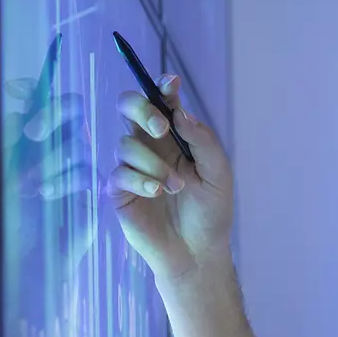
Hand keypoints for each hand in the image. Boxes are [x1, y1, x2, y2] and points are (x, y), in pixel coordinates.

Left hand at [5, 80, 93, 263]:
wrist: (23, 258)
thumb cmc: (8, 219)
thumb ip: (5, 143)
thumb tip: (12, 110)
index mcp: (42, 141)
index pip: (51, 106)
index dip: (42, 101)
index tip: (21, 111)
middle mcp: (63, 149)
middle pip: (73, 112)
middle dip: (52, 116)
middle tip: (32, 135)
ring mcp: (80, 169)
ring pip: (76, 144)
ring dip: (49, 160)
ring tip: (27, 186)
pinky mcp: (92, 192)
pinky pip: (85, 172)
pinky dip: (64, 179)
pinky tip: (45, 194)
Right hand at [111, 74, 233, 282]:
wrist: (198, 252)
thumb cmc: (211, 212)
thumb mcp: (219, 173)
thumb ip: (202, 140)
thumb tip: (180, 113)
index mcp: (174, 136)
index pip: (162, 101)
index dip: (162, 87)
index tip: (171, 84)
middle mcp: (150, 145)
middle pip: (129, 108)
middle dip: (141, 110)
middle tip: (162, 129)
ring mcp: (132, 167)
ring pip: (126, 144)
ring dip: (154, 163)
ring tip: (176, 187)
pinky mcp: (119, 191)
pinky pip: (119, 173)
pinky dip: (140, 180)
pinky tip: (157, 192)